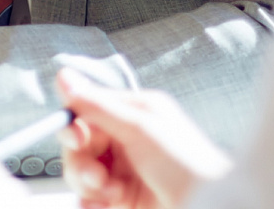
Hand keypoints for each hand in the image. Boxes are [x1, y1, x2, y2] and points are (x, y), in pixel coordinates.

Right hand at [56, 69, 232, 208]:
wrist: (209, 207)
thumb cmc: (188, 165)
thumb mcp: (140, 127)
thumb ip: (98, 105)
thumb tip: (64, 78)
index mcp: (134, 112)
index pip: (86, 110)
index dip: (74, 125)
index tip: (75, 139)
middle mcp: (127, 139)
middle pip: (80, 144)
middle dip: (81, 162)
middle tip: (96, 176)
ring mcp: (124, 169)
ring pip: (81, 172)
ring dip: (88, 184)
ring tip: (110, 193)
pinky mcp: (123, 197)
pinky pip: (89, 197)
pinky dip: (90, 203)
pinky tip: (104, 206)